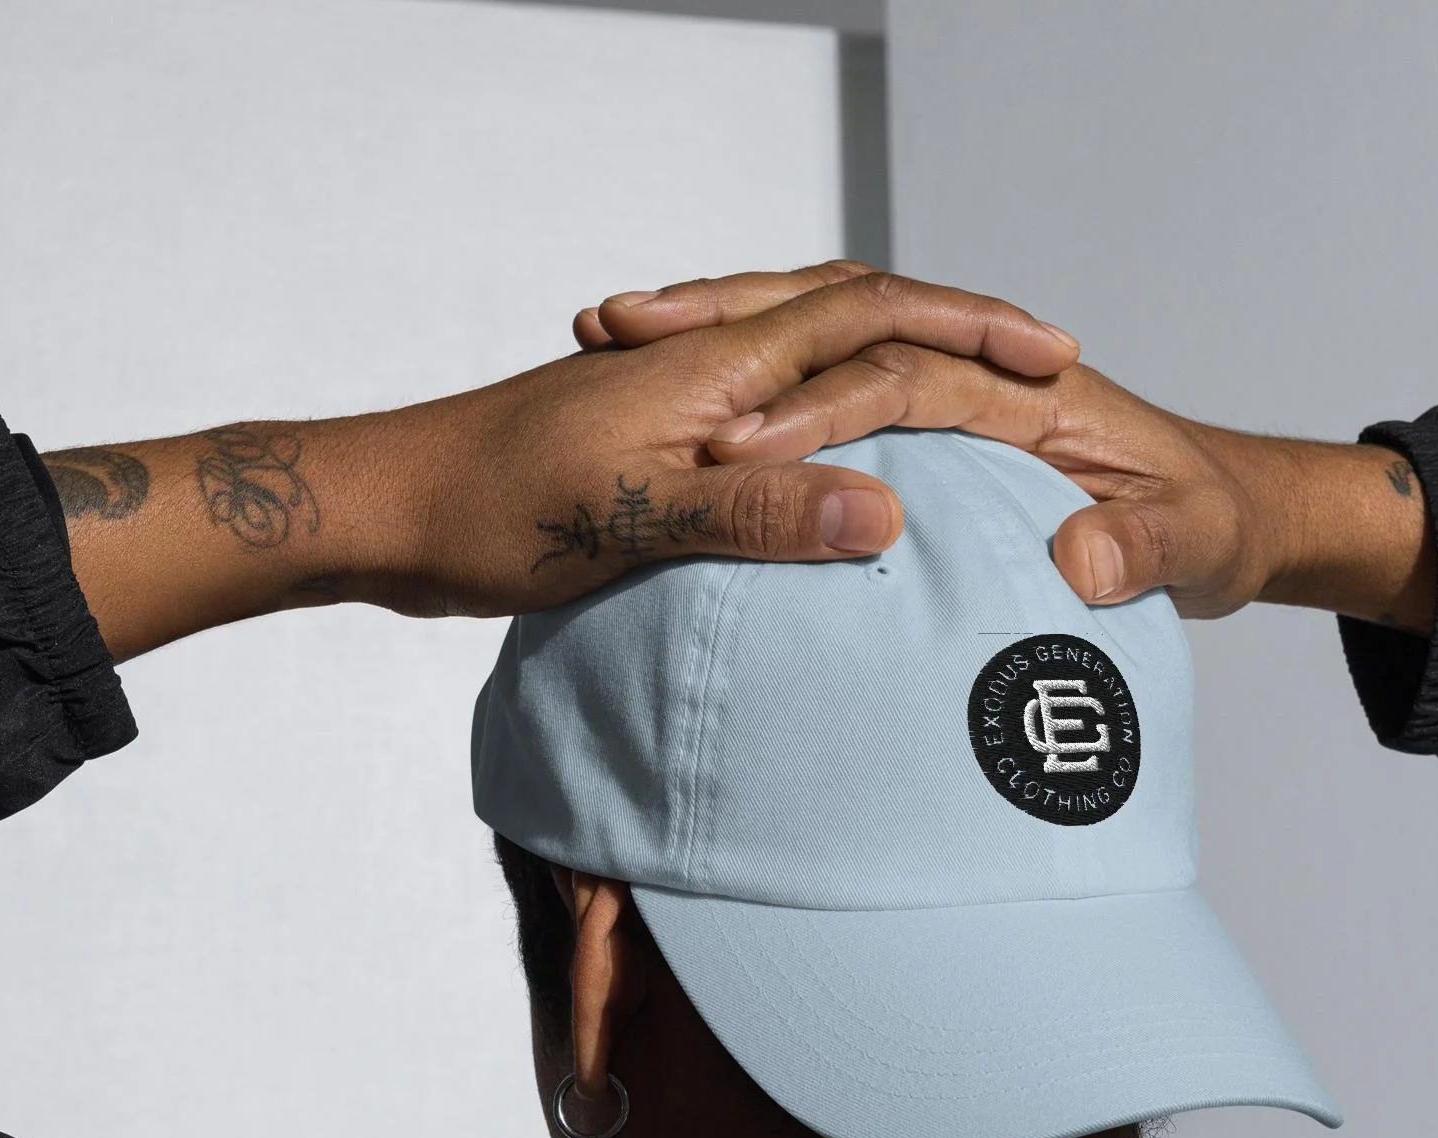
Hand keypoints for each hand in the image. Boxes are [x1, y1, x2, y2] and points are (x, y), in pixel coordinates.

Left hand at [50, 271, 1078, 658]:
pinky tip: (832, 470)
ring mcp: (674, 400)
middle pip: (852, 314)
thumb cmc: (489, 513)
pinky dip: (824, 421)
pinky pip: (768, 414)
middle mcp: (704, 366)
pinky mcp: (649, 444)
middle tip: (1036, 364)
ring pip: (810, 358)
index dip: (970, 331)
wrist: (383, 510)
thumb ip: (759, 516)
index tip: (1053, 359)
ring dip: (891, 363)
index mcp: (716, 370)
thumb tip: (886, 514)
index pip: (872, 317)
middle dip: (952, 331)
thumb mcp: (632, 523)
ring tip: (962, 397)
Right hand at [579, 265, 1434, 629]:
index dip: (817, 411)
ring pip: (819, 350)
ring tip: (615, 344)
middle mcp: (982, 381)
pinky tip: (680, 426)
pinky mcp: (940, 435)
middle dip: (730, 335)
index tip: (734, 449)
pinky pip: (831, 399)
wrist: (1241, 516)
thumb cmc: (1216, 523)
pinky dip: (755, 396)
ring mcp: (954, 402)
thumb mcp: (1196, 544)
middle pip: (836, 333)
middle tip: (619, 338)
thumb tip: (1082, 558)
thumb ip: (1145, 551)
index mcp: (1033, 394)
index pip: (903, 378)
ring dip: (721, 345)